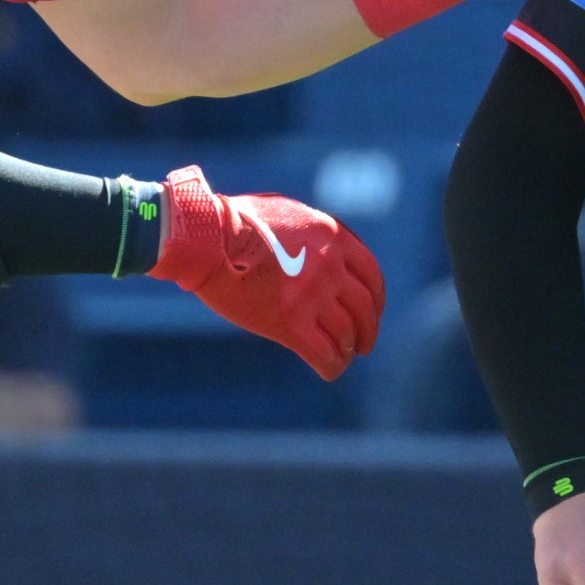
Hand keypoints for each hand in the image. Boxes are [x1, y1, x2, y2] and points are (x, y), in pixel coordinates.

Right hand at [150, 166, 384, 380]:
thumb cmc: (238, 221)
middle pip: (364, 308)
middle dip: (367, 331)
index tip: (372, 313)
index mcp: (333, 237)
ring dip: (347, 350)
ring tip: (342, 357)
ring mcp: (312, 296)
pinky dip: (331, 366)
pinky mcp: (290, 323)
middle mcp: (330, 267)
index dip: (376, 300)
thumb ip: (316, 235)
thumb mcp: (291, 214)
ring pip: (345, 334)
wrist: (208, 238)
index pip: (371, 276)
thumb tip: (328, 253)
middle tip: (362, 345)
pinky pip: (323, 353)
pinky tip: (329, 370)